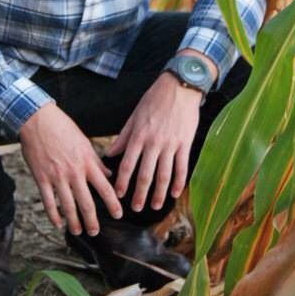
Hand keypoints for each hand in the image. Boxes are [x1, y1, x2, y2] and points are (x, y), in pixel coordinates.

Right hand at [19, 103, 121, 235]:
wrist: (38, 120)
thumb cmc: (62, 128)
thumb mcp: (84, 142)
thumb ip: (96, 160)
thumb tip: (108, 173)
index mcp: (87, 162)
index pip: (104, 187)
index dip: (113, 203)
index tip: (118, 214)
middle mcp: (73, 171)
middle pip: (86, 202)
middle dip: (91, 220)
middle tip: (95, 231)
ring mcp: (56, 176)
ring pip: (67, 205)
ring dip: (73, 221)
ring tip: (77, 231)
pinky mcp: (41, 178)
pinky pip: (48, 201)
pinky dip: (53, 215)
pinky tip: (57, 223)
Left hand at [106, 72, 202, 212]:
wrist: (179, 87)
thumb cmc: (154, 99)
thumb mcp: (135, 116)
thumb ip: (123, 137)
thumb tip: (109, 154)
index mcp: (139, 135)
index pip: (128, 164)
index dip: (123, 182)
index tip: (119, 195)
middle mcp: (154, 142)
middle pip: (145, 174)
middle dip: (140, 193)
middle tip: (136, 208)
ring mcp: (170, 144)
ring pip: (164, 174)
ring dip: (159, 193)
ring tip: (155, 206)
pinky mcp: (185, 143)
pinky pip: (182, 167)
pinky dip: (179, 182)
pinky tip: (175, 194)